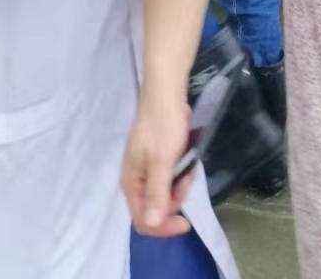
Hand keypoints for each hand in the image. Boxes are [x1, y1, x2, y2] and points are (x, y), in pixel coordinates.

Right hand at [122, 91, 192, 237]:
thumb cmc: (163, 127)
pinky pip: (171, 178)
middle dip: (175, 200)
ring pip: (166, 193)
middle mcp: (137, 181)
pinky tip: (188, 159)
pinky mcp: (158, 160)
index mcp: (131, 184)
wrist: (166, 95)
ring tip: (189, 165)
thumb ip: (157, 193)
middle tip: (187, 180)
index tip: (185, 222)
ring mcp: (147, 170)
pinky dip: (181, 174)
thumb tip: (151, 224)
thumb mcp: (162, 162)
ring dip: (180, 185)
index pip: (143, 221)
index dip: (163, 227)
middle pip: (156, 209)